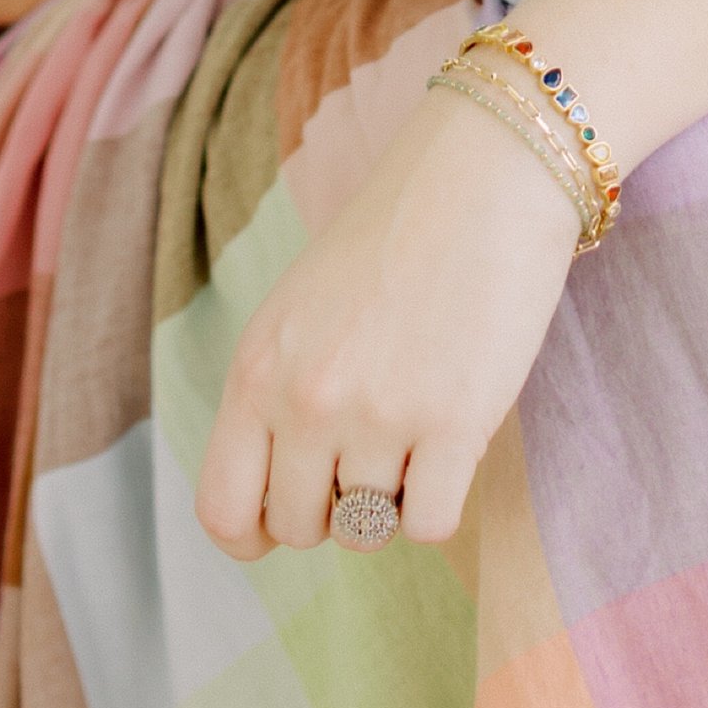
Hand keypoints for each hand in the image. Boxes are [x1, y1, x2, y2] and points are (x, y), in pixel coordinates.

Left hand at [194, 77, 583, 557]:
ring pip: (369, 531)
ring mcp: (380, 414)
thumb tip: (278, 499)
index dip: (254, 532)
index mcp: (257, 367)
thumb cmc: (394, 238)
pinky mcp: (456, 423)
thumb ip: (276, 396)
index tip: (293, 514)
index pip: (222, 509)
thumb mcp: (299, 311)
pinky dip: (443, 499)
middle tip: (372, 448)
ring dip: (394, 496)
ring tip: (417, 424)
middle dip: (335, 507)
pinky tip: (453, 440)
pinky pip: (432, 525)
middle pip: (300, 527)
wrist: (484, 175)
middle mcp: (307, 399)